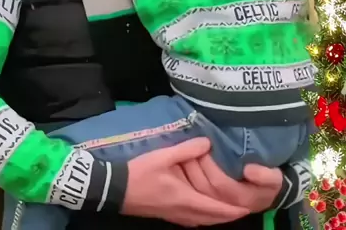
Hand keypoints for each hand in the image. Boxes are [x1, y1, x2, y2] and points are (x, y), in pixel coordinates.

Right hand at [122, 138, 249, 226]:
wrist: (117, 190)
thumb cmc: (141, 173)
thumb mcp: (164, 156)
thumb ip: (187, 150)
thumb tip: (208, 142)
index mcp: (185, 199)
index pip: (216, 209)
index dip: (233, 209)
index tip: (248, 207)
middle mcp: (184, 212)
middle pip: (212, 219)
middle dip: (229, 215)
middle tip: (243, 208)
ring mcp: (175, 217)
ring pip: (204, 222)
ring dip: (218, 217)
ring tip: (229, 209)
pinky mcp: (169, 215)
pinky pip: (195, 221)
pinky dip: (206, 217)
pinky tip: (205, 209)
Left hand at [182, 154, 282, 213]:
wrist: (265, 194)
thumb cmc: (268, 182)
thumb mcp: (274, 178)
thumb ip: (265, 176)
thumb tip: (249, 170)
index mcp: (242, 198)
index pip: (220, 183)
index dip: (211, 165)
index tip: (205, 146)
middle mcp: (226, 205)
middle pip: (203, 187)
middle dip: (194, 166)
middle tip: (189, 145)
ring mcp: (216, 205)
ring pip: (194, 190)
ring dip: (187, 171)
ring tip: (182, 152)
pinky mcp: (207, 202)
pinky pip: (191, 192)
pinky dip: (184, 178)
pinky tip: (179, 164)